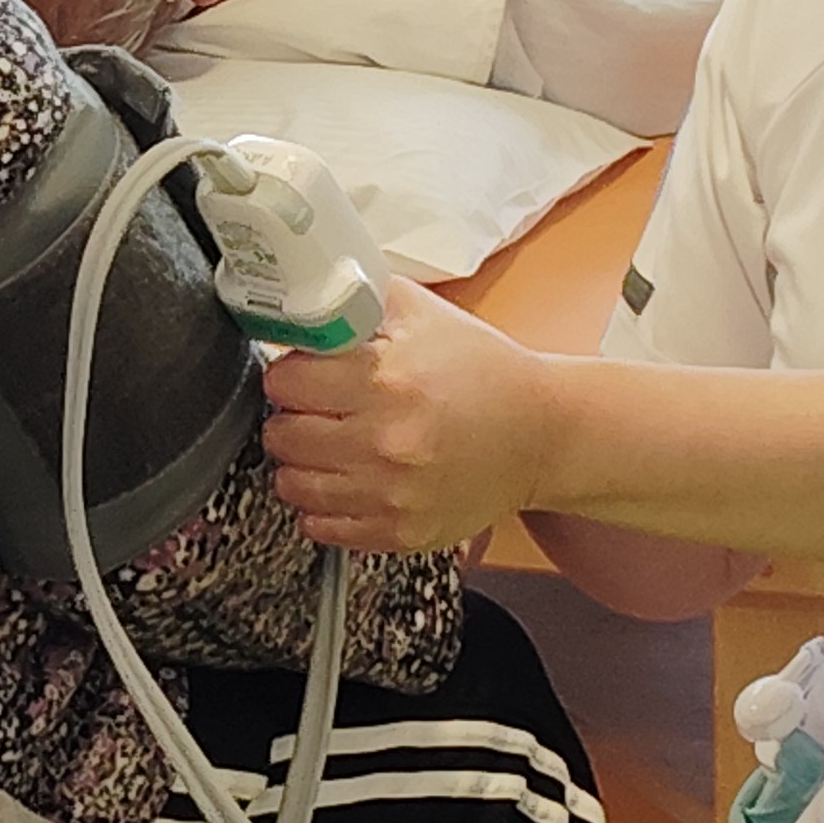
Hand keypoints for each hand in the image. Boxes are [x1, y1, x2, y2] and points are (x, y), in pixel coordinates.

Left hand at [259, 279, 556, 554]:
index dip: (290, 374)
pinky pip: (323, 528)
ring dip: (301, 464)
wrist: (542, 434)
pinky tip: (343, 481)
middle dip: (291, 418)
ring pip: (293, 485)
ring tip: (327, 446)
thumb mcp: (426, 314)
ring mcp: (392, 493)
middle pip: (281, 436)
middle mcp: (386, 440)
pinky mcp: (401, 532)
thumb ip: (362, 297)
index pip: (285, 382)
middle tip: (315, 410)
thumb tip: (305, 290)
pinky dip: (322, 506)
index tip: (302, 375)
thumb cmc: (484, 373)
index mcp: (387, 379)